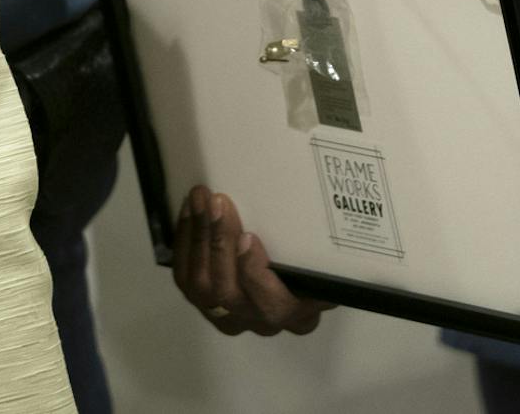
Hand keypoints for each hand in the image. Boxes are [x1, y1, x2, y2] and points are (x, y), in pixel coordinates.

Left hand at [174, 186, 330, 336]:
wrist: (288, 270)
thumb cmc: (309, 259)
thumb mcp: (322, 256)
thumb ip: (321, 246)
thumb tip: (334, 210)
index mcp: (298, 311)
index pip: (275, 304)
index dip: (255, 275)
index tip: (248, 238)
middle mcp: (262, 320)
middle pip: (231, 293)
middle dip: (219, 243)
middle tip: (218, 202)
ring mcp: (229, 316)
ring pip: (203, 287)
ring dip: (198, 237)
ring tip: (200, 199)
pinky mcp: (203, 304)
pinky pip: (185, 278)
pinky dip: (185, 242)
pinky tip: (190, 212)